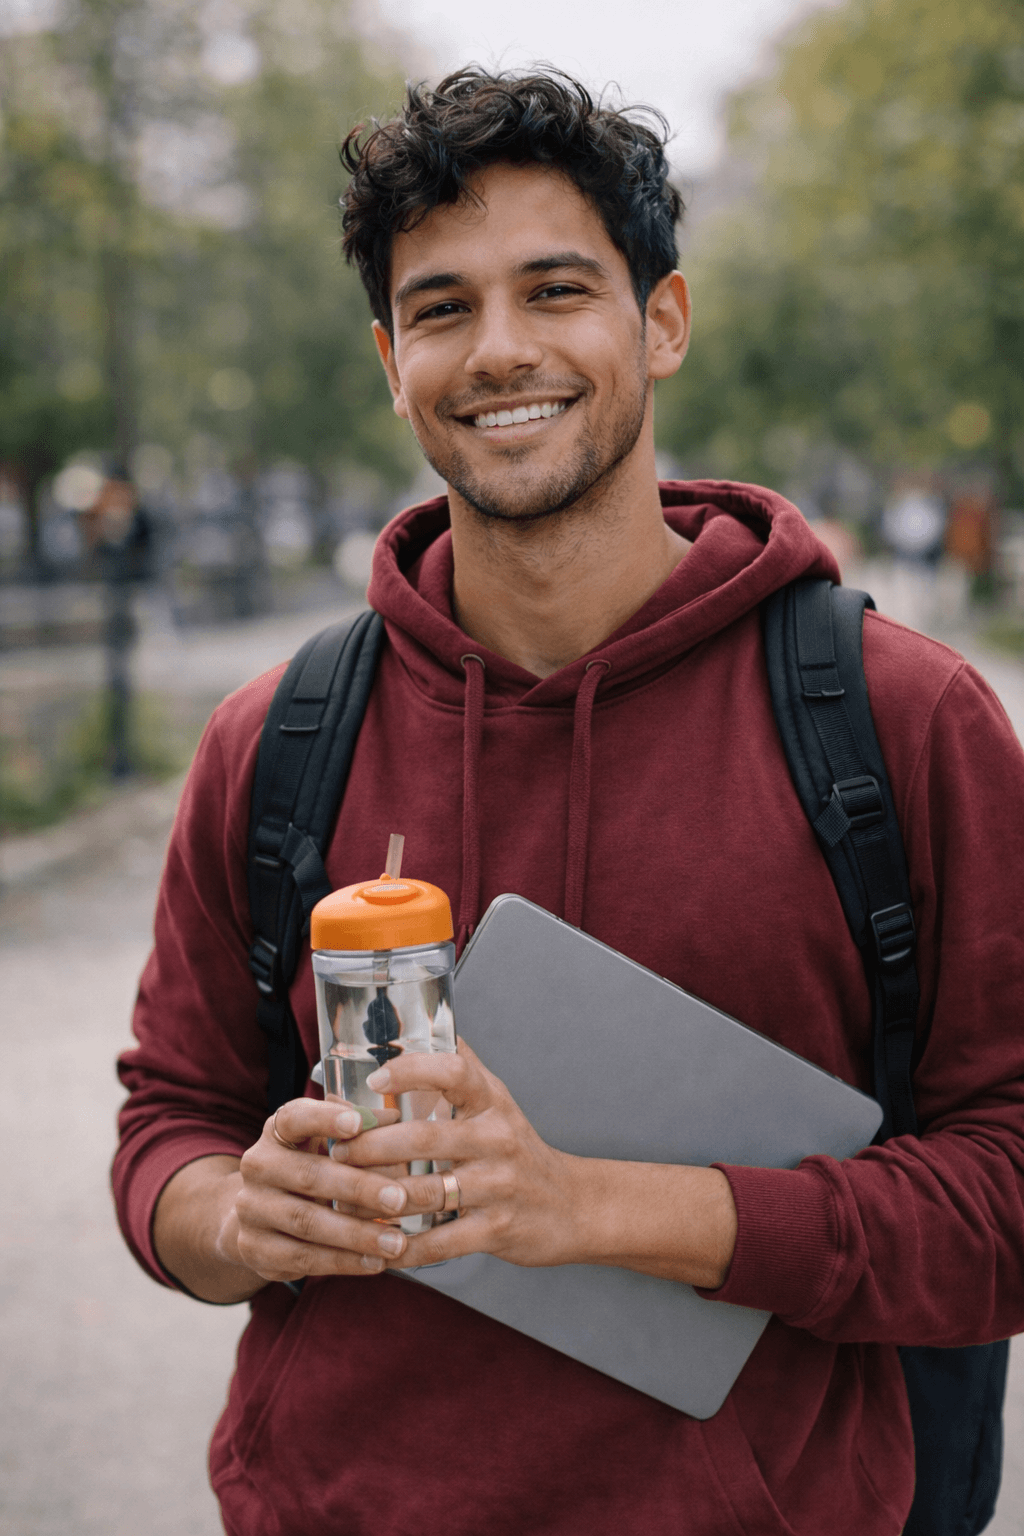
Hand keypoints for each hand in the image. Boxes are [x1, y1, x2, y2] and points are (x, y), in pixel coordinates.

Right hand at [225, 1099, 427, 1281]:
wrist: (259, 1216)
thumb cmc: (309, 1167)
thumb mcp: (326, 1141)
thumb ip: (358, 1128)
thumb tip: (392, 1118)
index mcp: (277, 1131)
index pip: (295, 1117)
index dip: (324, 1118)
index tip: (356, 1123)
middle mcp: (258, 1166)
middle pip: (309, 1176)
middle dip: (358, 1189)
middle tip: (400, 1199)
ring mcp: (252, 1210)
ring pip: (307, 1223)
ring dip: (356, 1235)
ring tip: (395, 1242)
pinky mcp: (256, 1250)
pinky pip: (303, 1258)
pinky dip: (342, 1262)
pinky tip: (374, 1262)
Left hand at [337, 1041, 589, 1270]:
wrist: (573, 1205)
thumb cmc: (519, 1148)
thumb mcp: (497, 1100)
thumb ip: (462, 1066)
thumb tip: (425, 1022)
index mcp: (491, 1101)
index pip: (454, 1071)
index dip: (412, 1070)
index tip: (375, 1079)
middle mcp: (497, 1138)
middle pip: (424, 1138)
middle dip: (371, 1147)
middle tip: (336, 1152)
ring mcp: (498, 1185)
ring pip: (425, 1192)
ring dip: (377, 1199)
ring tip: (343, 1199)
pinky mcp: (497, 1229)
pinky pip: (440, 1241)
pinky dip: (405, 1247)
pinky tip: (379, 1246)